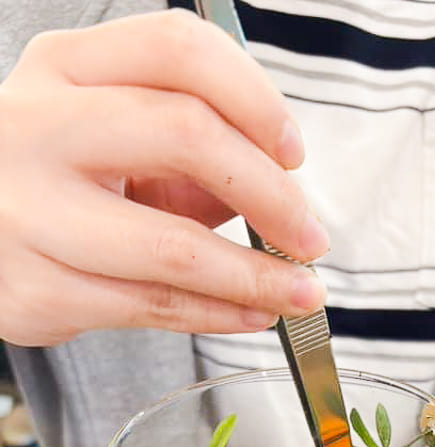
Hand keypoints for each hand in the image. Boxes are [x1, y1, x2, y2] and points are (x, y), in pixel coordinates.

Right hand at [0, 9, 327, 346]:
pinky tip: (252, 314)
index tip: (294, 153)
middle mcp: (38, 128)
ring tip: (300, 293)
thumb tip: (277, 202)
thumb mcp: (103, 134)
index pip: (178, 51)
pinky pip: (152, 307)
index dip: (255, 99)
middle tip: (310, 237)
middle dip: (273, 195)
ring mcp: (30, 214)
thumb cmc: (53, 179)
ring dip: (257, 278)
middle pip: (186, 134)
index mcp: (63, 67)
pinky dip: (218, 314)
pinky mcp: (37, 291)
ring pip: (175, 248)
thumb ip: (183, 150)